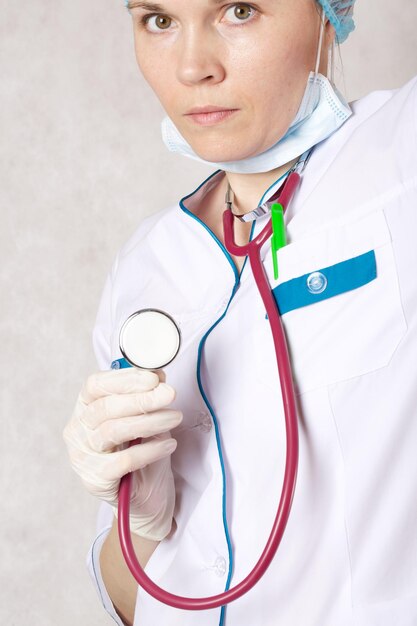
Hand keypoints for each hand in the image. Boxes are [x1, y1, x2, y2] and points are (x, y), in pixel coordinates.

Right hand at [63, 368, 182, 540]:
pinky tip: (169, 444)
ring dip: (150, 421)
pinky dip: (150, 450)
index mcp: (85, 408)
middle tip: (170, 394)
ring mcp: (82, 457)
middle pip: (105, 408)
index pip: (95, 385)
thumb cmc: (143, 450)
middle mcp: (77, 431)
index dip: (124, 379)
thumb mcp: (147, 417)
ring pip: (113, 431)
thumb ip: (148, 394)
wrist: (146, 496)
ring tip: (175, 417)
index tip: (153, 378)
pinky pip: (124, 461)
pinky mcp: (95, 480)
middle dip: (142, 398)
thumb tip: (159, 375)